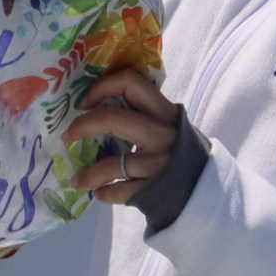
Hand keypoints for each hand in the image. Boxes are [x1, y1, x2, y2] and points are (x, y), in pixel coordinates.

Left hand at [64, 68, 184, 205]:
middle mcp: (162, 134)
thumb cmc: (182, 152)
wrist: (207, 191)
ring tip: (76, 181)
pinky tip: (99, 193)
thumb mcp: (171, 125)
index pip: (130, 83)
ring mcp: (157, 164)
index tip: (85, 102)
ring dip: (88, 174)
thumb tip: (100, 104)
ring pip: (111, 164)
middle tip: (68, 136)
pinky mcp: (153, 190)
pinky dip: (105, 192)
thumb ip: (146, 113)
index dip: (102, 87)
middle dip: (83, 126)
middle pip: (112, 120)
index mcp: (165, 112)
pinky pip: (120, 191)